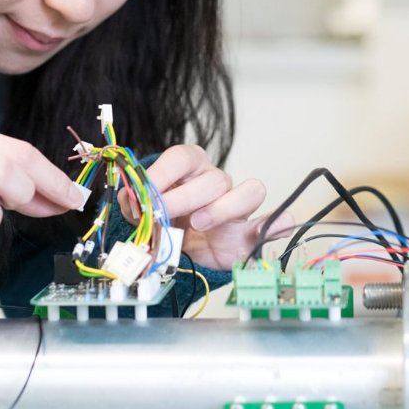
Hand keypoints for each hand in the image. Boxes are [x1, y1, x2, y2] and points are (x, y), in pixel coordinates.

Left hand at [142, 145, 293, 269]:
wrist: (179, 251)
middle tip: (163, 214)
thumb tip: (131, 196)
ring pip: (249, 191)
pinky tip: (275, 226)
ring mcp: (237, 205)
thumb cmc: (165, 222)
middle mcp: (216, 182)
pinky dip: (277, 223)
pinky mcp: (249, 232)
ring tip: (199, 224)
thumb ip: (136, 204)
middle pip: (213, 179)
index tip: (144, 192)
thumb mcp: (144, 211)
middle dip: (185, 197)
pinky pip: (273, 221)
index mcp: (190, 168)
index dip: (163, 172)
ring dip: (223, 208)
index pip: (182, 156)